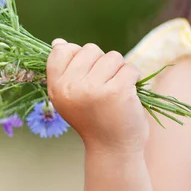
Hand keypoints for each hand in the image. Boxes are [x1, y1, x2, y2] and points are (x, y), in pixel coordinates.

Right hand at [46, 39, 148, 153]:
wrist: (111, 149)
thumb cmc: (92, 119)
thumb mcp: (69, 96)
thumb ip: (63, 70)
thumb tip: (58, 42)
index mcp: (56, 87)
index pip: (61, 51)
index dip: (77, 56)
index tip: (86, 74)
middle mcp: (70, 87)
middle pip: (90, 49)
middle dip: (101, 63)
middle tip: (103, 87)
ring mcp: (93, 89)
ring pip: (112, 56)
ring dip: (119, 70)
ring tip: (115, 90)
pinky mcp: (117, 91)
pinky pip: (130, 68)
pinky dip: (134, 78)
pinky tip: (129, 93)